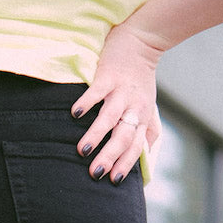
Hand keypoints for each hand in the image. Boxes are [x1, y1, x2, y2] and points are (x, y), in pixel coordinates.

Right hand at [71, 19, 165, 181]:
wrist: (141, 40)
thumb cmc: (140, 79)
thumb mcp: (148, 106)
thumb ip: (148, 131)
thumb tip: (148, 155)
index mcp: (142, 117)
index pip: (135, 146)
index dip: (126, 163)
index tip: (114, 181)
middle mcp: (133, 107)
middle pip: (123, 136)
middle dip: (110, 156)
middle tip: (96, 173)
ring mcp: (120, 91)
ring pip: (110, 117)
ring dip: (96, 135)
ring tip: (82, 150)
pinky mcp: (108, 75)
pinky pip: (97, 91)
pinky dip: (86, 102)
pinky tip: (74, 114)